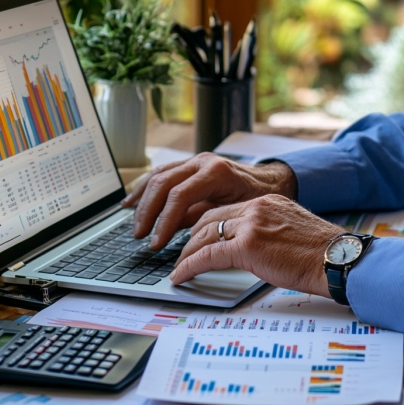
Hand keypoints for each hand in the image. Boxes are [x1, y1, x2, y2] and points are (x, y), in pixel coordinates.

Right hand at [122, 153, 296, 248]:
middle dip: (148, 213)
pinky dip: (144, 188)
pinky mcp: (189, 165)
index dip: (164, 221)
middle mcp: (203, 162)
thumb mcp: (238, 212)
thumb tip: (182, 237)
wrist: (272, 180)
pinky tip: (131, 201)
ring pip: (158, 176)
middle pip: (163, 184)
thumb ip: (210, 220)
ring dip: (142, 201)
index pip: (179, 196)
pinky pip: (161, 174)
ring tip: (133, 224)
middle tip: (141, 237)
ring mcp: (195, 161)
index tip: (156, 243)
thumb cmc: (260, 198)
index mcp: (216, 172)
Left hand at [169, 194, 343, 297]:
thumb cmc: (322, 254)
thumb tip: (251, 247)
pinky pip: (207, 255)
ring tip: (179, 267)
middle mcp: (256, 208)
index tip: (197, 238)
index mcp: (266, 203)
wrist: (337, 260)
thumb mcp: (290, 231)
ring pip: (204, 235)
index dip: (206, 226)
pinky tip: (181, 276)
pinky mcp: (246, 246)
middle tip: (183, 252)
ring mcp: (250, 225)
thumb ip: (267, 232)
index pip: (225, 211)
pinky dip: (189, 266)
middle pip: (209, 219)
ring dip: (187, 253)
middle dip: (191, 238)